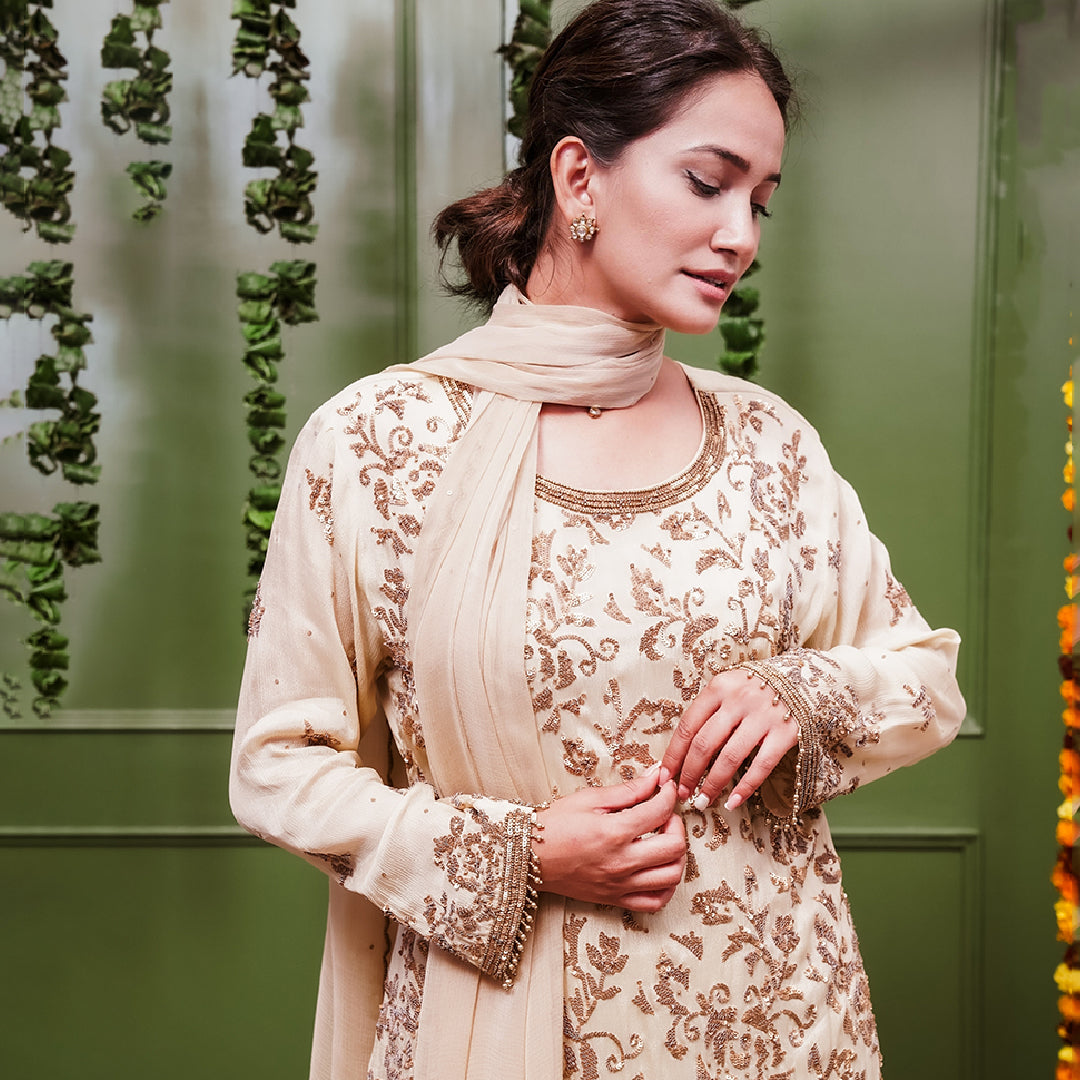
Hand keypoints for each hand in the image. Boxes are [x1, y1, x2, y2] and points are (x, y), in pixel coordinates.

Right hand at [536, 766, 685, 912]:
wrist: (530, 855)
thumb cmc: (555, 824)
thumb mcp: (590, 799)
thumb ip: (628, 790)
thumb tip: (656, 776)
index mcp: (614, 832)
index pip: (660, 811)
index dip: (667, 794)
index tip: (664, 787)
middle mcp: (621, 862)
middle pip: (674, 847)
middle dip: (676, 825)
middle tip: (664, 815)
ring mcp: (619, 884)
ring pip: (671, 876)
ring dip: (677, 855)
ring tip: (662, 840)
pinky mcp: (615, 898)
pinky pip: (655, 902)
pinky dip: (666, 887)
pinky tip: (659, 869)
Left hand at [660, 668, 797, 811]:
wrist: (803, 677)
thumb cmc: (756, 688)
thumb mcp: (729, 688)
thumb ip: (710, 711)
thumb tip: (683, 750)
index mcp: (719, 687)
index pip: (688, 725)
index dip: (674, 754)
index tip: (665, 775)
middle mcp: (739, 700)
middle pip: (705, 744)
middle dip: (689, 773)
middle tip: (682, 793)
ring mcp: (763, 716)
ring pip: (730, 758)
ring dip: (713, 784)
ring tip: (702, 801)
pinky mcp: (786, 733)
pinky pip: (761, 766)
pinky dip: (745, 787)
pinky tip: (733, 801)